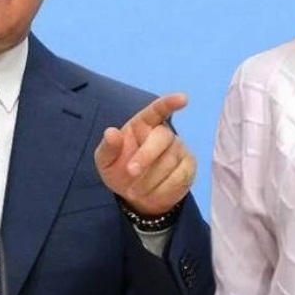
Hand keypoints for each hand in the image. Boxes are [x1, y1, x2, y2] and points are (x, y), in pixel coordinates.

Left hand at [94, 93, 195, 215]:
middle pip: (162, 137)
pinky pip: (178, 178)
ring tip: (136, 189)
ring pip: (168, 162)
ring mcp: (179, 149)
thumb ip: (108, 147)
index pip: (158, 109)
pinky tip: (151, 193)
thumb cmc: (119, 169)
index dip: (170, 103)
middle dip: (145, 156)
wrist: (135, 195)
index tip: (183, 98)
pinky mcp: (188, 167)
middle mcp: (164, 133)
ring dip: (148, 180)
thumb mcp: (106, 161)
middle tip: (130, 172)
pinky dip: (161, 190)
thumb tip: (111, 132)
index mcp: (143, 124)